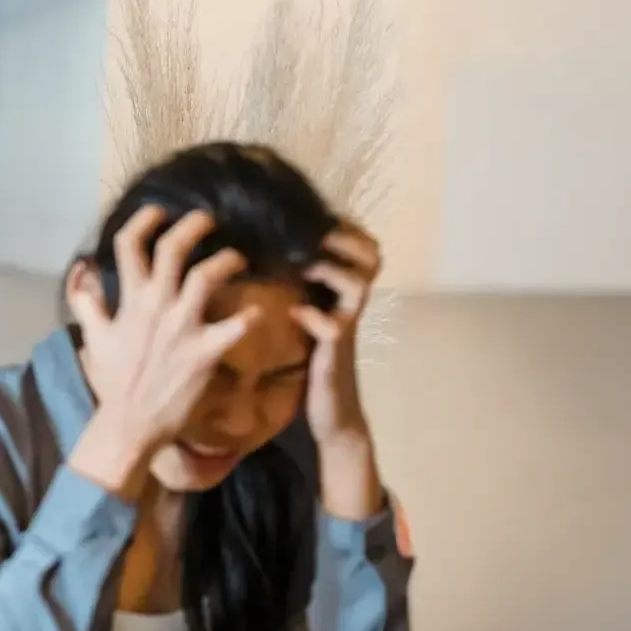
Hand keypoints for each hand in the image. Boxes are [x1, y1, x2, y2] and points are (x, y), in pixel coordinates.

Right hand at [64, 207, 259, 493]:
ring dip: (226, 260)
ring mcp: (182, 326)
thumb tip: (82, 269)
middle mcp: (156, 305)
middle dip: (192, 225)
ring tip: (236, 258)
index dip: (144, 220)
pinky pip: (235, 326)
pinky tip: (259, 312)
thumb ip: (86, 300)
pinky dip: (250, 317)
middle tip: (207, 219)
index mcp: (130, 300)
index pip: (130, 246)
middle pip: (173, 249)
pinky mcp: (205, 351)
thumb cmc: (113, 380)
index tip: (158, 212)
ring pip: (206, 276)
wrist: (130, 421)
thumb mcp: (94, 336)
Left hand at [290, 222, 385, 518]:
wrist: (329, 413)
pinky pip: (333, 327)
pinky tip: (293, 312)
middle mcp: (350, 304)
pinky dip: (313, 316)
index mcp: (340, 291)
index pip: (359, 244)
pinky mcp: (335, 353)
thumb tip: (259, 250)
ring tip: (301, 266)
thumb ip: (295, 287)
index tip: (307, 217)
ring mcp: (346, 326)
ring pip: (358, 284)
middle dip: (342, 238)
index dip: (341, 226)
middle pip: (371, 255)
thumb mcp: (305, 316)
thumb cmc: (310, 361)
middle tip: (309, 235)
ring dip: (328, 269)